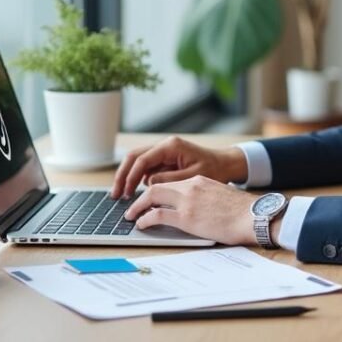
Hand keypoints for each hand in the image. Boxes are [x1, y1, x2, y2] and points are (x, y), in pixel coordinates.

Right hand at [110, 136, 247, 198]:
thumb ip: (170, 179)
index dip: (130, 177)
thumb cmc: (215, 170)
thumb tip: (148, 183)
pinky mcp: (165, 159)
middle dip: (122, 175)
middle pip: (134, 157)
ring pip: (137, 161)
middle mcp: (164, 146)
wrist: (226, 164)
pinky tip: (135, 192)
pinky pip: (146, 167)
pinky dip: (138, 178)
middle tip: (115, 194)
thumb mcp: (193, 177)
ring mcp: (164, 152)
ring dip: (128, 177)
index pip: (142, 160)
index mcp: (170, 146)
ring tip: (122, 195)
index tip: (125, 193)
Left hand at [124, 175, 271, 246]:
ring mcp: (187, 201)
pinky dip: (145, 219)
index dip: (155, 191)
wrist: (254, 216)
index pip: (170, 183)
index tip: (148, 200)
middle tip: (132, 206)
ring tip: (131, 216)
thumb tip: (197, 210)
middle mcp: (190, 186)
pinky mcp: (186, 217)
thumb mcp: (220, 198)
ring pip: (152, 197)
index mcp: (199, 181)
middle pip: (156, 187)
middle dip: (141, 197)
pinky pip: (157, 215)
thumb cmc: (243, 212)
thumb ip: (205, 199)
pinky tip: (141, 225)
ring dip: (138, 207)